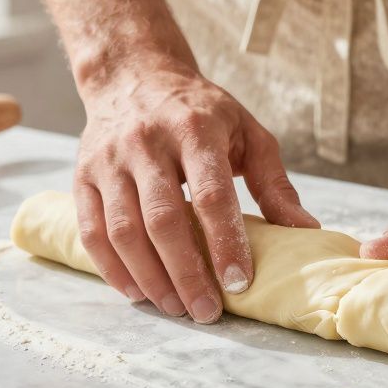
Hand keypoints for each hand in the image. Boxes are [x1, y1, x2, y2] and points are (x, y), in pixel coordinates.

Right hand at [74, 57, 318, 322]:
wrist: (133, 76)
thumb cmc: (199, 113)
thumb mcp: (247, 133)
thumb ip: (274, 183)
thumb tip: (305, 231)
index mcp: (195, 129)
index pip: (210, 194)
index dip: (225, 242)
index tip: (239, 283)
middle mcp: (147, 142)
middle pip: (163, 219)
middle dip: (186, 273)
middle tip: (206, 311)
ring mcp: (109, 160)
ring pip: (124, 231)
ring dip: (150, 278)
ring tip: (175, 308)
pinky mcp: (83, 176)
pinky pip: (92, 231)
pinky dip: (113, 269)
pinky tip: (138, 292)